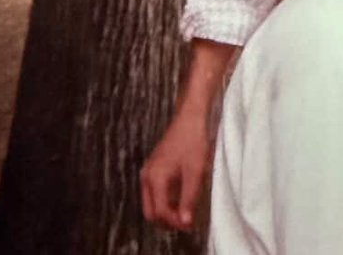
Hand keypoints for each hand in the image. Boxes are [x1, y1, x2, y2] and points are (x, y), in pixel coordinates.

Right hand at [140, 108, 209, 230]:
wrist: (190, 117)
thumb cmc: (194, 141)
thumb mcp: (195, 171)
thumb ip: (189, 198)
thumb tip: (185, 222)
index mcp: (155, 178)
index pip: (159, 211)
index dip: (174, 221)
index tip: (190, 225)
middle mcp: (146, 177)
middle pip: (151, 211)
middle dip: (167, 220)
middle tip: (187, 222)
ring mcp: (148, 172)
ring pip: (151, 203)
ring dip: (166, 211)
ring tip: (186, 212)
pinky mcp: (153, 168)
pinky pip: (154, 193)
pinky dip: (165, 200)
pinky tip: (181, 198)